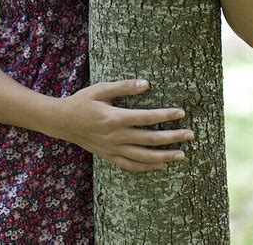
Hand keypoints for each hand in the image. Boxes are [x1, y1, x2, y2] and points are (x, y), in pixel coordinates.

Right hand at [58, 79, 194, 172]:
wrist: (62, 121)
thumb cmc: (82, 101)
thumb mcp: (101, 89)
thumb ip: (124, 86)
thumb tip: (147, 84)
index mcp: (115, 118)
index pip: (147, 118)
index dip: (166, 115)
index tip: (181, 112)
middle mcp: (116, 136)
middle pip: (150, 139)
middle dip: (173, 137)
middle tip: (191, 135)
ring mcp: (113, 149)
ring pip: (143, 157)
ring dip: (164, 156)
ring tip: (181, 154)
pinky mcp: (109, 156)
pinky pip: (131, 166)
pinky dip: (147, 167)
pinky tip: (160, 165)